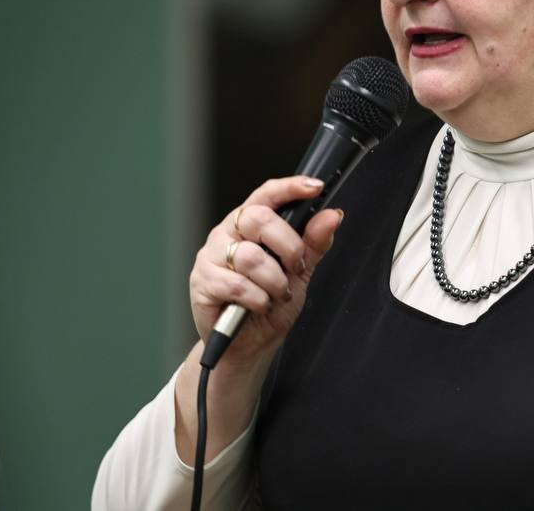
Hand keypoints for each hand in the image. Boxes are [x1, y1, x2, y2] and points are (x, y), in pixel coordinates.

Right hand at [188, 176, 344, 369]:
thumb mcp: (299, 273)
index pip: (267, 194)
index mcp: (249, 224)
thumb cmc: (269, 304)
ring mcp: (211, 256)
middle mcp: (228, 233)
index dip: (289, 187)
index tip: (314, 187)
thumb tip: (332, 216)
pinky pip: (237, 284)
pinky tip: (259, 305)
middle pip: (259, 218)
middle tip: (297, 268)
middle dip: (289, 246)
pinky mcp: (202, 281)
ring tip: (277, 295)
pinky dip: (257, 299)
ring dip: (275, 281)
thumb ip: (314, 243)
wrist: (248, 345)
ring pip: (251, 257)